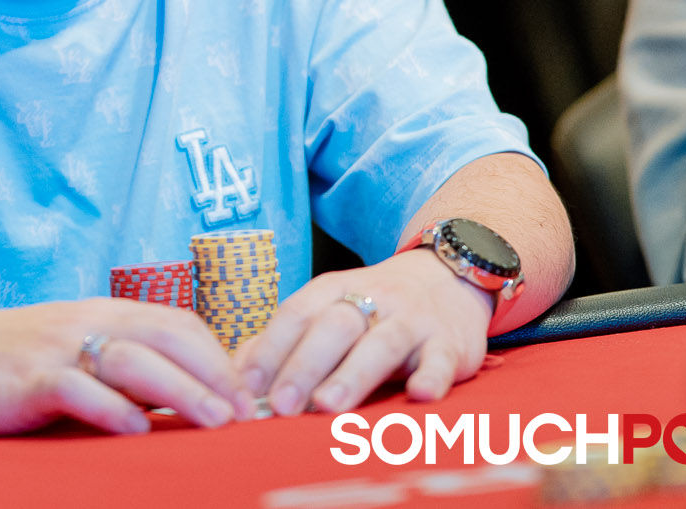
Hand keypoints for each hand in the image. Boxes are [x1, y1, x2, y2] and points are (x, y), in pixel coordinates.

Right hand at [0, 298, 250, 434]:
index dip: (221, 359)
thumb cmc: (10, 358)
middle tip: (245, 415)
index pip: (179, 323)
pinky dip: (111, 408)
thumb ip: (121, 364)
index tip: (249, 398)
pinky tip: (136, 429)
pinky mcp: (27, 379)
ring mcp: (57, 349)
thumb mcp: (72, 348)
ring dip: (181, 391)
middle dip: (215, 374)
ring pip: (132, 360)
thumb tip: (185, 399)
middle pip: (168, 336)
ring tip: (213, 422)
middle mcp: (86, 322)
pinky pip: (76, 388)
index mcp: (103, 313)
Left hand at [236, 250, 491, 416]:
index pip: (295, 315)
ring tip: (328, 407)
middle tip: (280, 405)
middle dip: (304, 366)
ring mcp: (412, 320)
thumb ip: (286, 341)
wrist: (448, 277)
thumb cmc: (373, 307)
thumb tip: (236, 375)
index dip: (269, 349)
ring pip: (381, 344)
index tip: (245, 385)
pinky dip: (432, 377)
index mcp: (333, 290)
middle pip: (333, 328)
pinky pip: (441, 359)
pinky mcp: (449, 344)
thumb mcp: (328, 310)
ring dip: (353, 375)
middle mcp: (372, 299)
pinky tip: (419, 396)